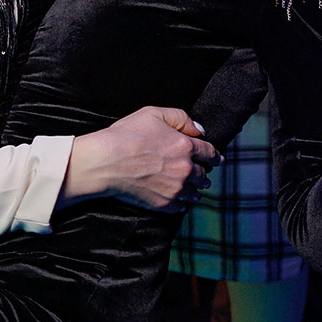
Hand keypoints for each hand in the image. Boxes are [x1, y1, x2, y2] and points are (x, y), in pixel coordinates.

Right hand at [62, 106, 219, 211]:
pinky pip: (181, 207)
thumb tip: (199, 130)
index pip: (209, 152)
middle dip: (203, 173)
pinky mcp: (163, 203)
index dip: (214, 156)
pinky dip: (182, 204)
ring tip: (194, 190)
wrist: (105, 162)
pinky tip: (180, 202)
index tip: (217, 159)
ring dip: (195, 190)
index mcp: (185, 146)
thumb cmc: (126, 135)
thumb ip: (180, 118)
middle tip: (203, 175)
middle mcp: (185, 169)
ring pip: (194, 192)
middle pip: (203, 174)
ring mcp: (175, 188)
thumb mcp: (153, 114)